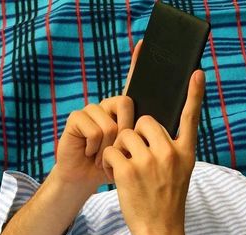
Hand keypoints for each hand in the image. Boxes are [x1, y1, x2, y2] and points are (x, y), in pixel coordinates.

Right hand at [50, 41, 142, 192]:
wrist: (87, 180)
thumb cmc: (116, 168)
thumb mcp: (138, 154)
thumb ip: (149, 136)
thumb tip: (169, 122)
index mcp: (125, 112)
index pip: (133, 85)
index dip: (137, 64)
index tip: (143, 43)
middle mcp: (108, 106)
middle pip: (127, 104)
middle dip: (127, 135)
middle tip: (121, 153)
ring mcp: (92, 110)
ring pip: (111, 124)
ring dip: (110, 149)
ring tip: (103, 157)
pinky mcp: (77, 118)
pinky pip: (95, 130)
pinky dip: (95, 149)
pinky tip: (89, 153)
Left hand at [102, 69, 204, 234]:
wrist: (160, 230)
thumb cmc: (167, 202)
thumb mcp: (180, 173)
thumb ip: (171, 150)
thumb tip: (150, 128)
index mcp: (185, 153)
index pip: (191, 118)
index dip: (194, 94)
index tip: (196, 72)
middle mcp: (170, 153)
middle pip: (145, 121)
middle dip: (136, 135)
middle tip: (138, 158)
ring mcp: (150, 161)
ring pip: (125, 135)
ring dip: (121, 150)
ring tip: (127, 170)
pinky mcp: (129, 170)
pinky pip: (111, 151)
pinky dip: (108, 162)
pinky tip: (116, 176)